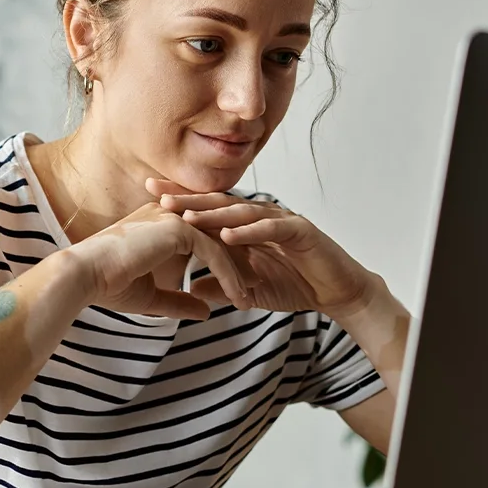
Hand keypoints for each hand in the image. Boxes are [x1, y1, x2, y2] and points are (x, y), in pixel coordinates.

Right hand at [66, 202, 250, 319]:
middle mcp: (169, 214)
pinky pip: (213, 252)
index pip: (202, 237)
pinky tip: (239, 296)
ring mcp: (175, 217)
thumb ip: (180, 301)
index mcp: (160, 223)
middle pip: (216, 236)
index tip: (239, 284)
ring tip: (253, 295)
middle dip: (239, 262)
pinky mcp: (178, 228)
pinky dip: (228, 275)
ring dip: (238, 271)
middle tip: (256, 286)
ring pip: (219, 243)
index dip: (223, 260)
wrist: (85, 276)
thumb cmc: (108, 285)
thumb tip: (207, 312)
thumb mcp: (152, 297)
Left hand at [146, 179, 374, 318]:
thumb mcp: (250, 289)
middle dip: (189, 198)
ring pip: (242, 212)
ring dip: (213, 213)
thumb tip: (191, 290)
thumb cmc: (296, 284)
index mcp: (248, 224)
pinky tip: (228, 235)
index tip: (150, 194)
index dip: (182, 200)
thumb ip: (222, 285)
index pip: (209, 207)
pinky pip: (272, 228)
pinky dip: (249, 231)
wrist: (338, 293)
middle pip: (220, 202)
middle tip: (158, 194)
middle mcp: (262, 215)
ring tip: (186, 215)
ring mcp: (282, 220)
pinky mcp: (301, 231)